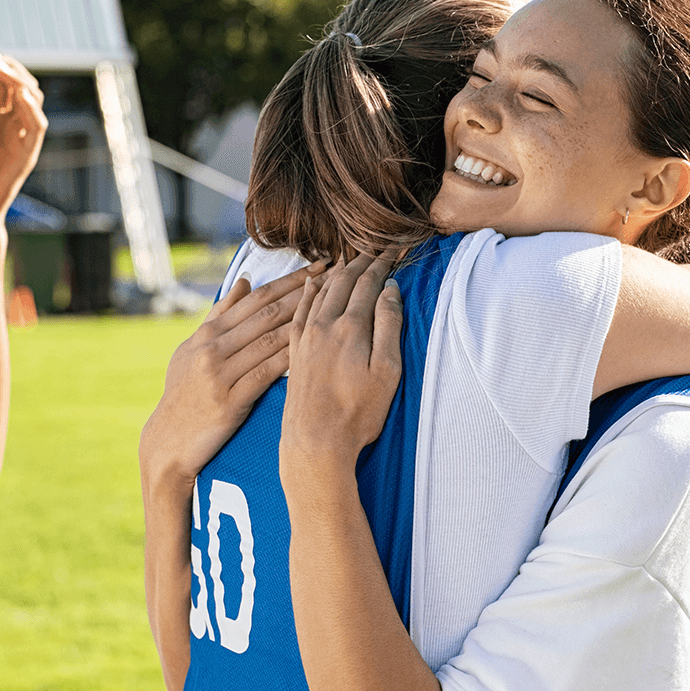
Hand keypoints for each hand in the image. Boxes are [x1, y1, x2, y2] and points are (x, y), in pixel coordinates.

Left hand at [0, 50, 47, 236]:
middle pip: (14, 87)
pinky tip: (21, 94)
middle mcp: (9, 129)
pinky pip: (38, 126)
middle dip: (2, 69)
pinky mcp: (28, 154)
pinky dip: (33, 108)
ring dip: (18, 81)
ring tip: (3, 68)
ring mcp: (20, 140)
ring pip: (31, 100)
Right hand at [139, 263, 320, 484]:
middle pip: (268, 313)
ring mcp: (219, 374)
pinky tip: (317, 348)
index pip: (257, 298)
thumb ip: (220, 316)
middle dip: (306, 292)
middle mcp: (212, 348)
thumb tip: (246, 282)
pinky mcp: (229, 401)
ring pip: (270, 340)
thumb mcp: (192, 350)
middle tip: (338, 276)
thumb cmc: (184, 393)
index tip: (319, 265)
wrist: (168, 440)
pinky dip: (291, 359)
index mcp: (208, 333)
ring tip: (336, 307)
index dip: (291, 280)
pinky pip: (267, 373)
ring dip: (306, 321)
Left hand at [282, 255, 402, 466]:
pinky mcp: (294, 350)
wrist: (314, 442)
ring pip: (322, 290)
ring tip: (350, 258)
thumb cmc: (357, 413)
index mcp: (352, 327)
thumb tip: (390, 291)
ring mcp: (306, 336)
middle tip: (377, 249)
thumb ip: (389, 326)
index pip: (369, 283)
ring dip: (338, 271)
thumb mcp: (387, 371)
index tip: (395, 249)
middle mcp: (325, 324)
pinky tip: (312, 283)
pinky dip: (310, 290)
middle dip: (362, 261)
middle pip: (345, 281)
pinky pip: (300, 308)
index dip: (383, 263)